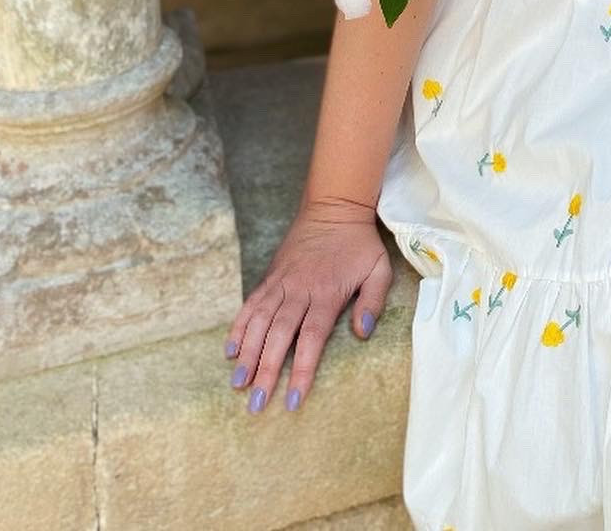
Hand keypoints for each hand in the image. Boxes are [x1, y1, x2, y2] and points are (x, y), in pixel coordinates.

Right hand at [223, 196, 392, 413]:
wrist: (334, 206)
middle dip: (267, 371)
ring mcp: (281, 282)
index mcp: (327, 293)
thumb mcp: (379, 268)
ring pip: (260, 322)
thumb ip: (373, 301)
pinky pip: (251, 304)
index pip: (312, 338)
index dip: (302, 370)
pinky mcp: (270, 276)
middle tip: (256, 404)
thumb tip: (362, 333)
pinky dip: (239, 326)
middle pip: (279, 335)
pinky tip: (230, 350)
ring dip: (248, 353)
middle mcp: (300, 290)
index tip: (292, 400)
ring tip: (238, 383)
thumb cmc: (359, 243)